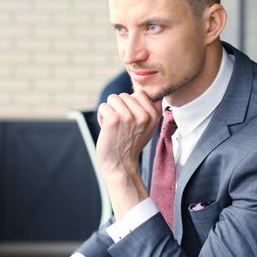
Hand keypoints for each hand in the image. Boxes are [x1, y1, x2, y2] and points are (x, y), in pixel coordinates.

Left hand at [96, 90, 161, 217]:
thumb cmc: (132, 145)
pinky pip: (103, 106)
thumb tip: (143, 91)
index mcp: (154, 116)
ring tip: (115, 126)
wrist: (120, 165)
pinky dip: (101, 117)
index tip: (132, 119)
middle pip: (125, 95)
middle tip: (122, 126)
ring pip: (113, 98)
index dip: (132, 104)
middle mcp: (144, 115)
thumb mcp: (149, 128)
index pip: (141, 94)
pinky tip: (107, 129)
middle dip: (120, 108)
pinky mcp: (113, 119)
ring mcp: (129, 116)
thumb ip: (149, 110)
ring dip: (110, 111)